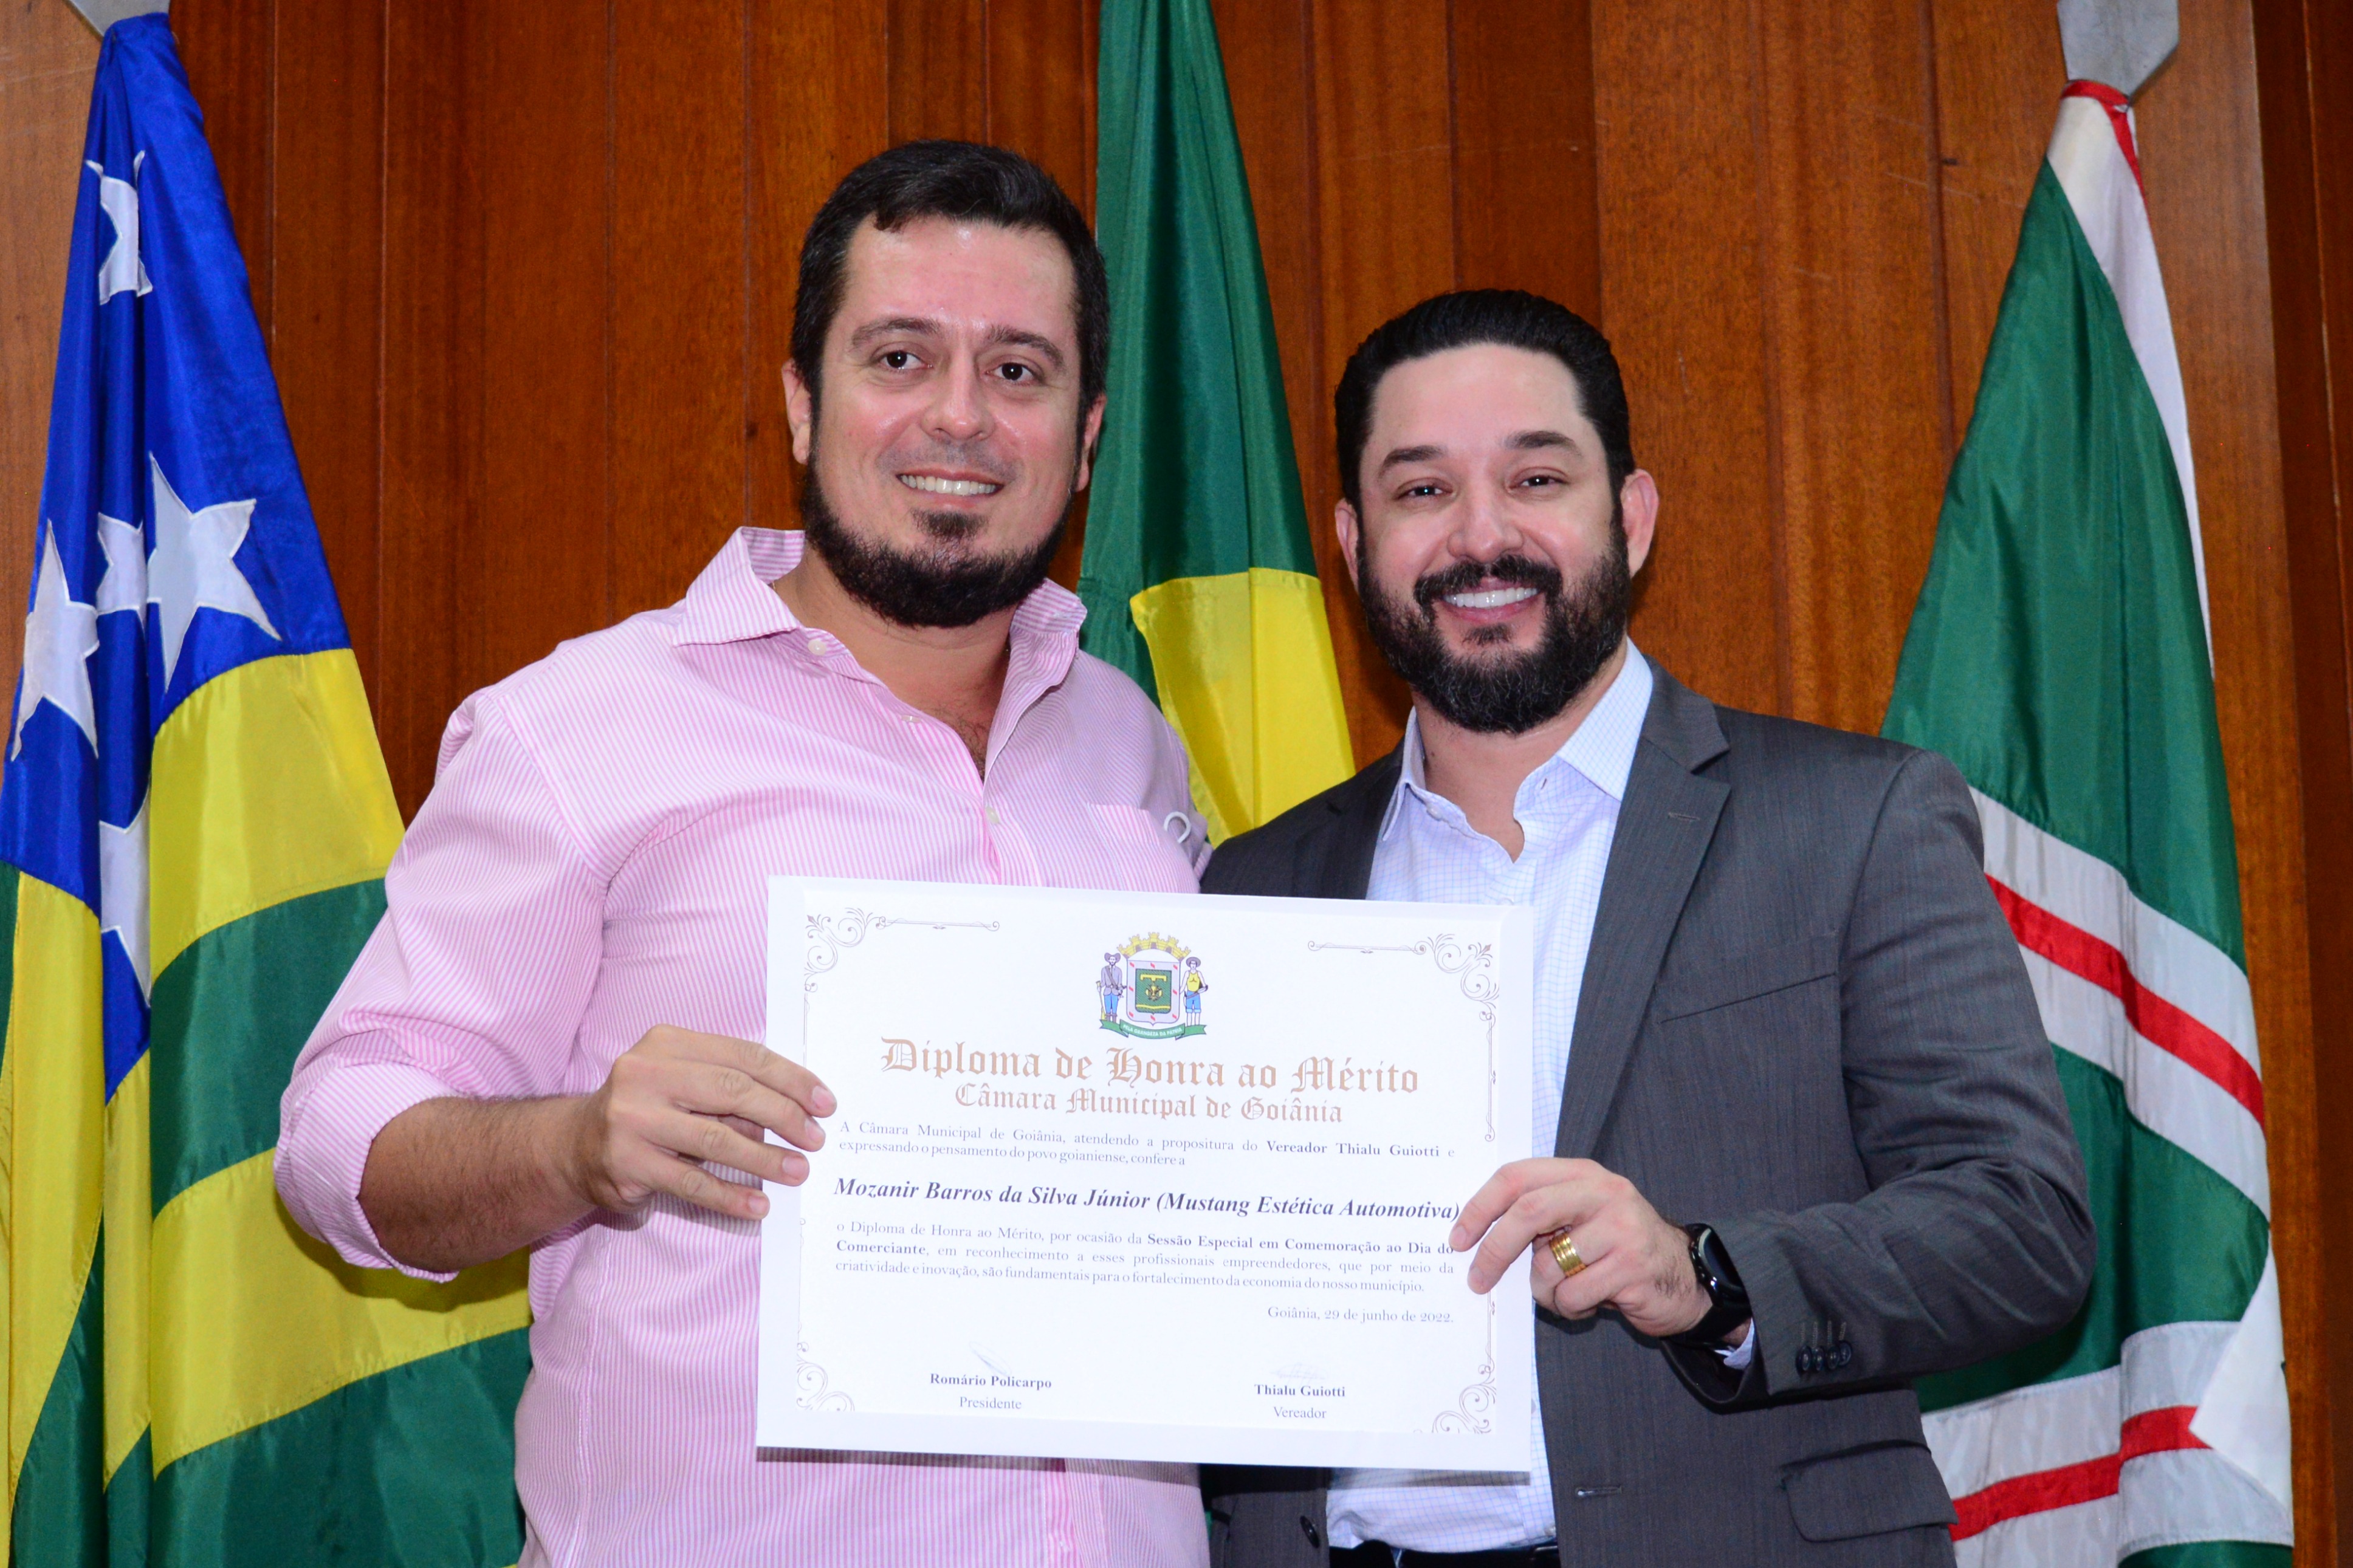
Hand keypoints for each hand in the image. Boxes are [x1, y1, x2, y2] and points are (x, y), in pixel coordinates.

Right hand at [565, 1025, 833, 1221]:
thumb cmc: (648, 1109)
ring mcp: (632, 1118)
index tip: (824, 1103)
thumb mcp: (684, 1083)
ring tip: (798, 1172)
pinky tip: (757, 1205)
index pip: (744, 1056)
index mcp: (668, 1043)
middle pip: (733, 1091)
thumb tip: (795, 1113)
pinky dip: (729, 1195)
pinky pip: (691, 1181)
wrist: (574, 1146)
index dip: (791, 1079)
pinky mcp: (627, 1162)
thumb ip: (729, 1089)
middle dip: (784, 1116)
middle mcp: (646, 1073)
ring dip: (764, 1159)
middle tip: (816, 1139)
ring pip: (715, 1139)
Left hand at [1451, 1158, 1710, 1338]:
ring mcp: (1622, 1228)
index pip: (1517, 1177)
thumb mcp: (1581, 1219)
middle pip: (1528, 1212)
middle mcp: (1603, 1193)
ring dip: (1545, 1291)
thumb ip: (1541, 1217)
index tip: (1458, 1238)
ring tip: (1568, 1291)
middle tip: (1477, 1279)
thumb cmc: (1619, 1250)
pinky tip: (1592, 1303)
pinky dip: (1569, 1308)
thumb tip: (1477, 1241)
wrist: (1687, 1277)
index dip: (1480, 1207)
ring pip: (1548, 1265)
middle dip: (1495, 1250)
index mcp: (1582, 1174)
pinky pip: (1573, 1295)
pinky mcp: (1632, 1267)